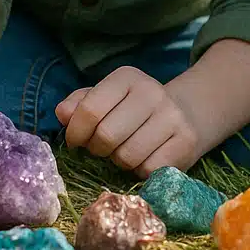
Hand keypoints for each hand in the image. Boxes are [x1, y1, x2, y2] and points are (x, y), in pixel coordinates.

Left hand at [55, 66, 199, 176]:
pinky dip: (141, 171)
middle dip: (97, 149)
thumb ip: (79, 104)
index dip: (76, 132)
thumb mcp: (106, 98)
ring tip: (125, 151)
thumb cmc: (133, 109)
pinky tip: (145, 159)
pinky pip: (149, 170)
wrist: (187, 114)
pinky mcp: (186, 141)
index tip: (76, 141)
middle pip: (107, 136)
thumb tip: (62, 114)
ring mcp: (172, 116)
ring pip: (127, 157)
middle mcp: (151, 92)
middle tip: (102, 148)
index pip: (89, 109)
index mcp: (126, 77)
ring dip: (119, 161)